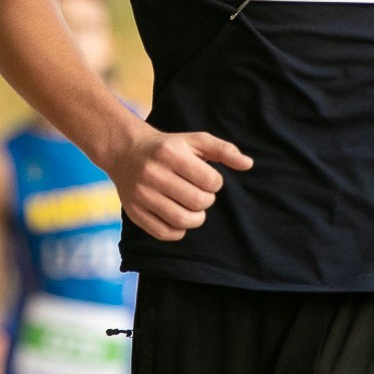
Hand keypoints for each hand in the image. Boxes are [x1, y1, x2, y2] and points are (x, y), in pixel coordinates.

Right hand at [104, 124, 252, 241]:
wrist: (126, 151)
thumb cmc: (169, 147)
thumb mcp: (195, 141)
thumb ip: (224, 150)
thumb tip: (248, 164)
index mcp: (171, 153)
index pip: (210, 181)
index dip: (215, 182)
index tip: (207, 178)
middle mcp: (153, 174)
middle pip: (198, 202)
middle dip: (206, 200)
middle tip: (199, 192)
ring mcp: (142, 194)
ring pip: (183, 220)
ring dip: (196, 218)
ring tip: (193, 207)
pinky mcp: (134, 212)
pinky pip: (165, 233)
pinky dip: (178, 229)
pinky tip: (178, 215)